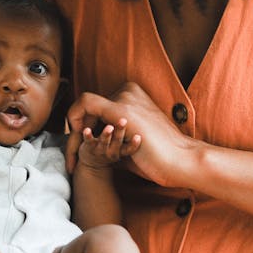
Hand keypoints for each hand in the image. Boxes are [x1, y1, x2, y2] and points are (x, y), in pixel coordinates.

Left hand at [67, 82, 201, 187]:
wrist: (180, 160)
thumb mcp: (131, 140)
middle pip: (89, 109)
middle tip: (72, 159)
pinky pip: (85, 105)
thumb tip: (93, 142)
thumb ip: (113, 135)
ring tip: (72, 159)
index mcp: (132, 96)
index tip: (81, 148)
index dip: (84, 128)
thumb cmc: (159, 155)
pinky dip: (76, 123)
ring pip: (84, 108)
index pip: (97, 109)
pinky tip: (78, 143)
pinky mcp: (120, 109)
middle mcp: (127, 92)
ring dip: (75, 135)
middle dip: (76, 134)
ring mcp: (124, 98)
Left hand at [77, 119, 140, 169]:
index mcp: (123, 151)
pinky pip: (88, 141)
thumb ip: (132, 135)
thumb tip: (150, 117)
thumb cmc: (113, 149)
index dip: (134, 144)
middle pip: (118, 142)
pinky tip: (86, 129)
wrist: (93, 165)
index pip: (131, 148)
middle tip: (124, 121)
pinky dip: (88, 135)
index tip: (139, 137)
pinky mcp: (88, 147)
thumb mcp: (125, 145)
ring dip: (106, 135)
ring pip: (104, 142)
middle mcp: (113, 152)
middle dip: (121, 132)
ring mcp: (100, 150)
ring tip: (109, 127)